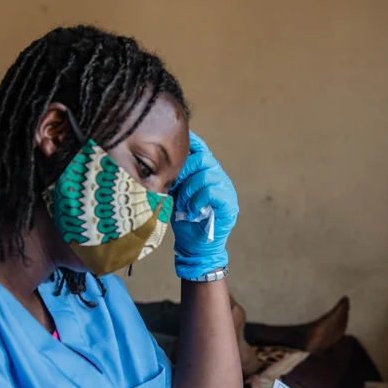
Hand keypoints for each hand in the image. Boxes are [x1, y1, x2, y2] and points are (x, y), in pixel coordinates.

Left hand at [171, 132, 238, 279]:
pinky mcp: (229, 204)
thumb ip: (174, 177)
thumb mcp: (175, 193)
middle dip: (184, 170)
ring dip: (189, 189)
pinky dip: (198, 200)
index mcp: (206, 172)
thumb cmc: (184, 221)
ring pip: (206, 175)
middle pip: (203, 158)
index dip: (190, 142)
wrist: (195, 248)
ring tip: (183, 204)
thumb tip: (158, 162)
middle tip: (174, 186)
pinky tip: (191, 211)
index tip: (174, 140)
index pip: (201, 150)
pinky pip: (212, 191)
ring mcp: (226, 190)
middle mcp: (219, 177)